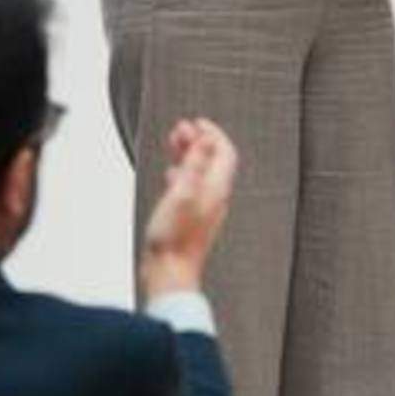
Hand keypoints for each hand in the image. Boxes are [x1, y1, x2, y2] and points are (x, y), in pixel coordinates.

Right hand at [138, 120, 238, 297]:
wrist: (169, 273)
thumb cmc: (173, 239)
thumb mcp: (182, 192)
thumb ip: (194, 165)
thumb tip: (206, 140)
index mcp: (216, 189)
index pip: (224, 152)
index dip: (212, 133)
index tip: (197, 122)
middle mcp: (214, 198)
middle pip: (213, 160)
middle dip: (199, 141)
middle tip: (182, 129)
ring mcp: (204, 210)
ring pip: (201, 173)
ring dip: (189, 155)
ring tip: (175, 144)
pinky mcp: (192, 220)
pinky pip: (192, 188)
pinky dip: (183, 174)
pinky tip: (172, 176)